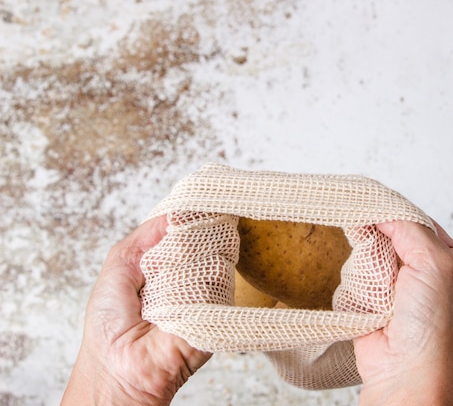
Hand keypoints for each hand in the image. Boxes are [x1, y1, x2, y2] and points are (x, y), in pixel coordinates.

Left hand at [61, 216, 211, 405]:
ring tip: (168, 282)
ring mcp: (207, 292)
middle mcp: (191, 274)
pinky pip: (220, 286)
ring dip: (192, 262)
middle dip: (194, 235)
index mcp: (168, 262)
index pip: (189, 230)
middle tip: (177, 247)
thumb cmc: (110, 322)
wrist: (117, 367)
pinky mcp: (218, 311)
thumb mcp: (119, 263)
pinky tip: (181, 294)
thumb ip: (147, 235)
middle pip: (207, 239)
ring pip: (216, 259)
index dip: (192, 217)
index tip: (196, 207)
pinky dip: (200, 284)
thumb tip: (178, 212)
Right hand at [354, 220, 452, 405]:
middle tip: (373, 248)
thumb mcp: (435, 263)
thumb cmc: (434, 327)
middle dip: (376, 239)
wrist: (407, 377)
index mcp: (447, 257)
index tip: (366, 200)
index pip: (414, 219)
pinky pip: (353, 278)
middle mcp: (423, 270)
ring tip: (380, 291)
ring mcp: (395, 287)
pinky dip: (355, 285)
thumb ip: (409, 227)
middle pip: (387, 234)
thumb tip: (380, 208)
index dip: (391, 210)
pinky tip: (367, 300)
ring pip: (367, 255)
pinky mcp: (370, 302)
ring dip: (367, 268)